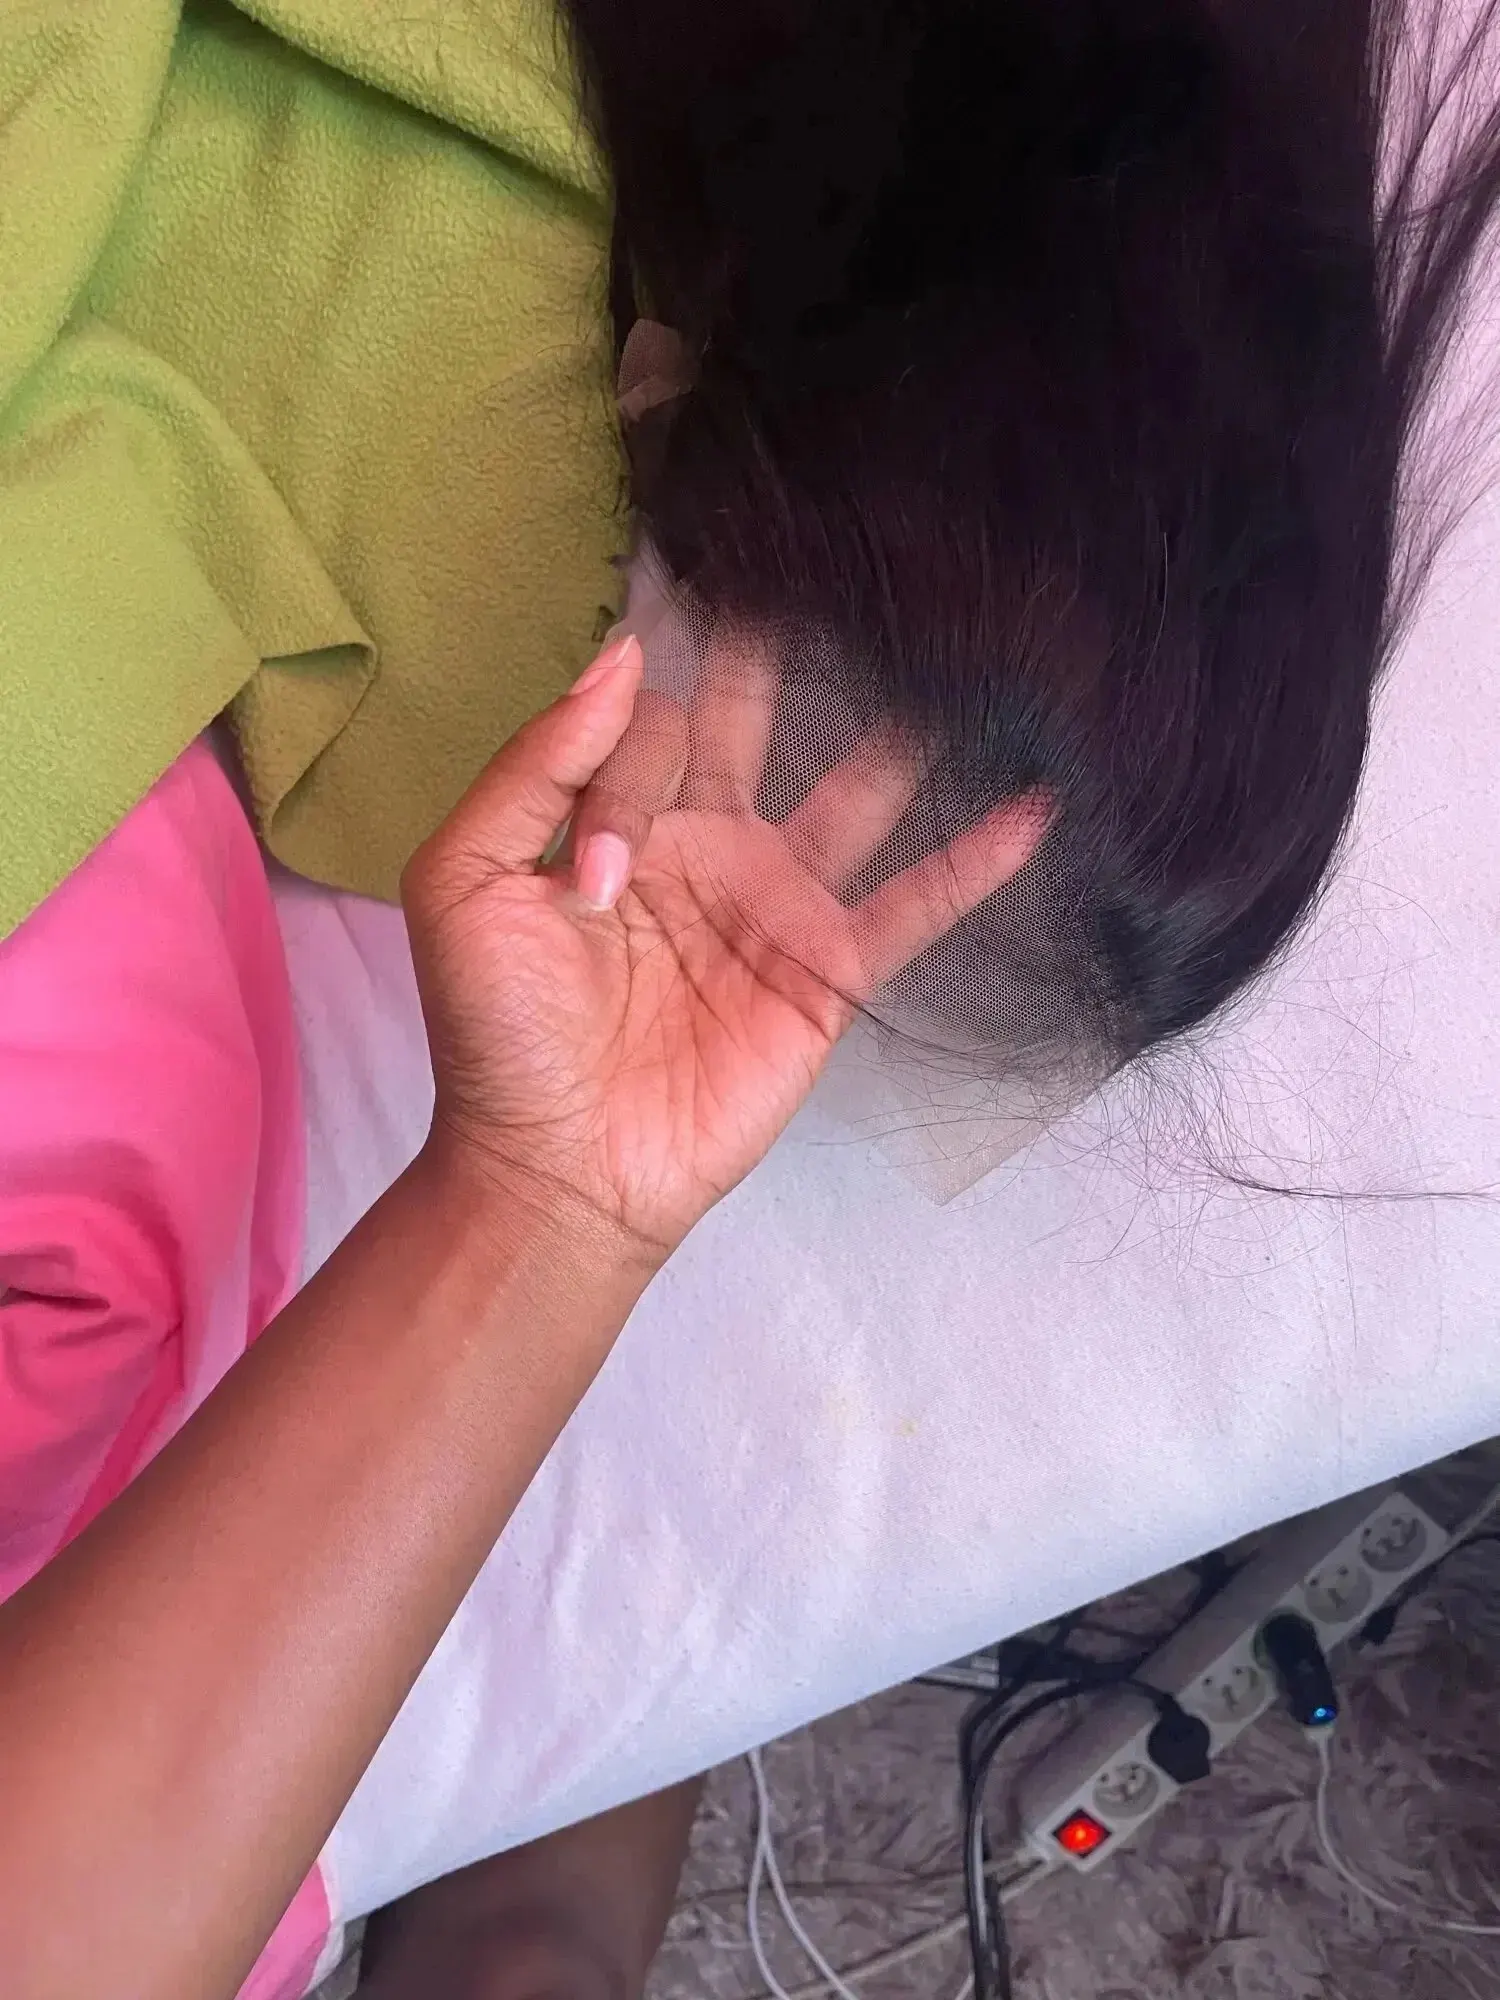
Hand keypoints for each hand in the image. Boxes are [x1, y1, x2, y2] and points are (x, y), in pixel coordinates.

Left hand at [403, 635, 1044, 1260]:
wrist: (561, 1164)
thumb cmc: (499, 1031)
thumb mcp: (470, 880)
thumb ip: (537, 767)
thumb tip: (621, 654)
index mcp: (616, 816)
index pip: (650, 725)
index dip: (630, 766)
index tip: (603, 873)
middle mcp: (704, 843)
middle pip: (750, 725)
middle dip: (773, 658)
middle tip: (819, 574)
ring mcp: (774, 904)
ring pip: (851, 796)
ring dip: (899, 737)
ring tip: (953, 659)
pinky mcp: (829, 971)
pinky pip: (914, 905)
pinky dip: (974, 862)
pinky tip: (1032, 806)